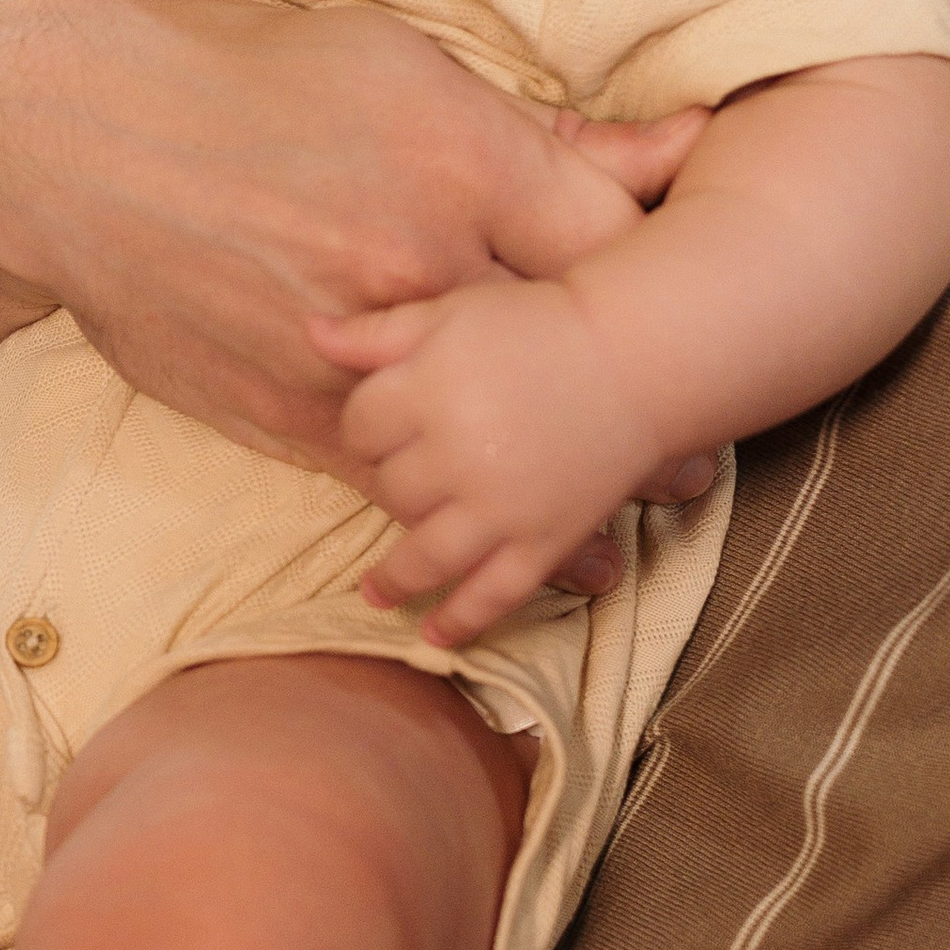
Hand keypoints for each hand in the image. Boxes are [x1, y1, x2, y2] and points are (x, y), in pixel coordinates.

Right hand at [0, 0, 703, 465]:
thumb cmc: (238, 81)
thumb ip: (535, 129)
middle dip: (640, 416)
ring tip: (624, 531)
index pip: (613, 239)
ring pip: (485, 443)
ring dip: (559, 492)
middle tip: (696, 464)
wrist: (68, 145)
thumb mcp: (396, 65)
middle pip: (569, 356)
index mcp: (459, 158)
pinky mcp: (284, 410)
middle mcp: (417, 259)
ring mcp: (351, 348)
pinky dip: (453, 522)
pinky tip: (507, 558)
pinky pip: (392, 485)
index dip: (670, 287)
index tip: (704, 323)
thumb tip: (677, 146)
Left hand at [316, 275, 704, 646]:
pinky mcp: (542, 542)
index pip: (361, 428)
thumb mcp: (451, 312)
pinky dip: (462, 621)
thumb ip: (378, 332)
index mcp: (428, 392)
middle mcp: (457, 455)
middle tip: (411, 479)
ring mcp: (500, 507)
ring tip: (375, 596)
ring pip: (425, 556)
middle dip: (393, 485)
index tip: (384, 428)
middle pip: (391, 491)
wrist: (637, 359)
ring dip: (395, 581)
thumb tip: (311, 334)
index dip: (366, 428)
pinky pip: (493, 594)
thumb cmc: (539, 327)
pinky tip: (435, 637)